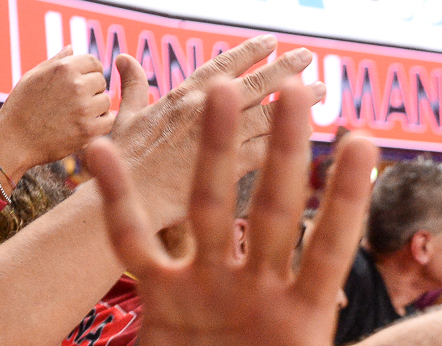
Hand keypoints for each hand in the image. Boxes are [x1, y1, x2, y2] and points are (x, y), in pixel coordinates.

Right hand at [0, 47, 113, 176]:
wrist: (14, 140)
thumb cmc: (20, 107)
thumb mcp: (33, 76)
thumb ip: (56, 62)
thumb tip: (72, 49)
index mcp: (64, 68)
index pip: (94, 62)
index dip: (91, 71)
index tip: (84, 81)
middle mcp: (77, 85)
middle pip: (101, 81)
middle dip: (93, 89)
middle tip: (78, 101)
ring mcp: (84, 109)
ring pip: (106, 102)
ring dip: (97, 107)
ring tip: (79, 114)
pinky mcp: (88, 131)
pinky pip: (108, 121)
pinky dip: (101, 123)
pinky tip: (87, 125)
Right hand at [87, 81, 441, 345]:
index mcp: (305, 319)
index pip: (331, 248)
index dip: (345, 199)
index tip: (363, 141)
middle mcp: (259, 290)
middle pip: (272, 210)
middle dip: (283, 153)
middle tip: (294, 88)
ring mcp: (210, 288)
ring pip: (209, 210)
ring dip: (215, 154)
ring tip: (219, 93)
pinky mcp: (163, 301)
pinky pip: (137, 244)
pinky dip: (119, 202)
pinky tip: (101, 153)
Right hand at [107, 37, 323, 232]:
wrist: (117, 207)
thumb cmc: (120, 165)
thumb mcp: (123, 119)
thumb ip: (132, 88)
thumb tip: (123, 59)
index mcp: (181, 96)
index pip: (223, 67)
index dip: (249, 53)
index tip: (271, 41)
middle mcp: (204, 113)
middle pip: (254, 85)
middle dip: (284, 68)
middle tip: (309, 55)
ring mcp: (218, 143)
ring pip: (268, 116)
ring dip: (300, 104)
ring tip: (325, 92)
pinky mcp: (229, 175)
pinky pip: (266, 154)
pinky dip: (290, 144)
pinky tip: (311, 137)